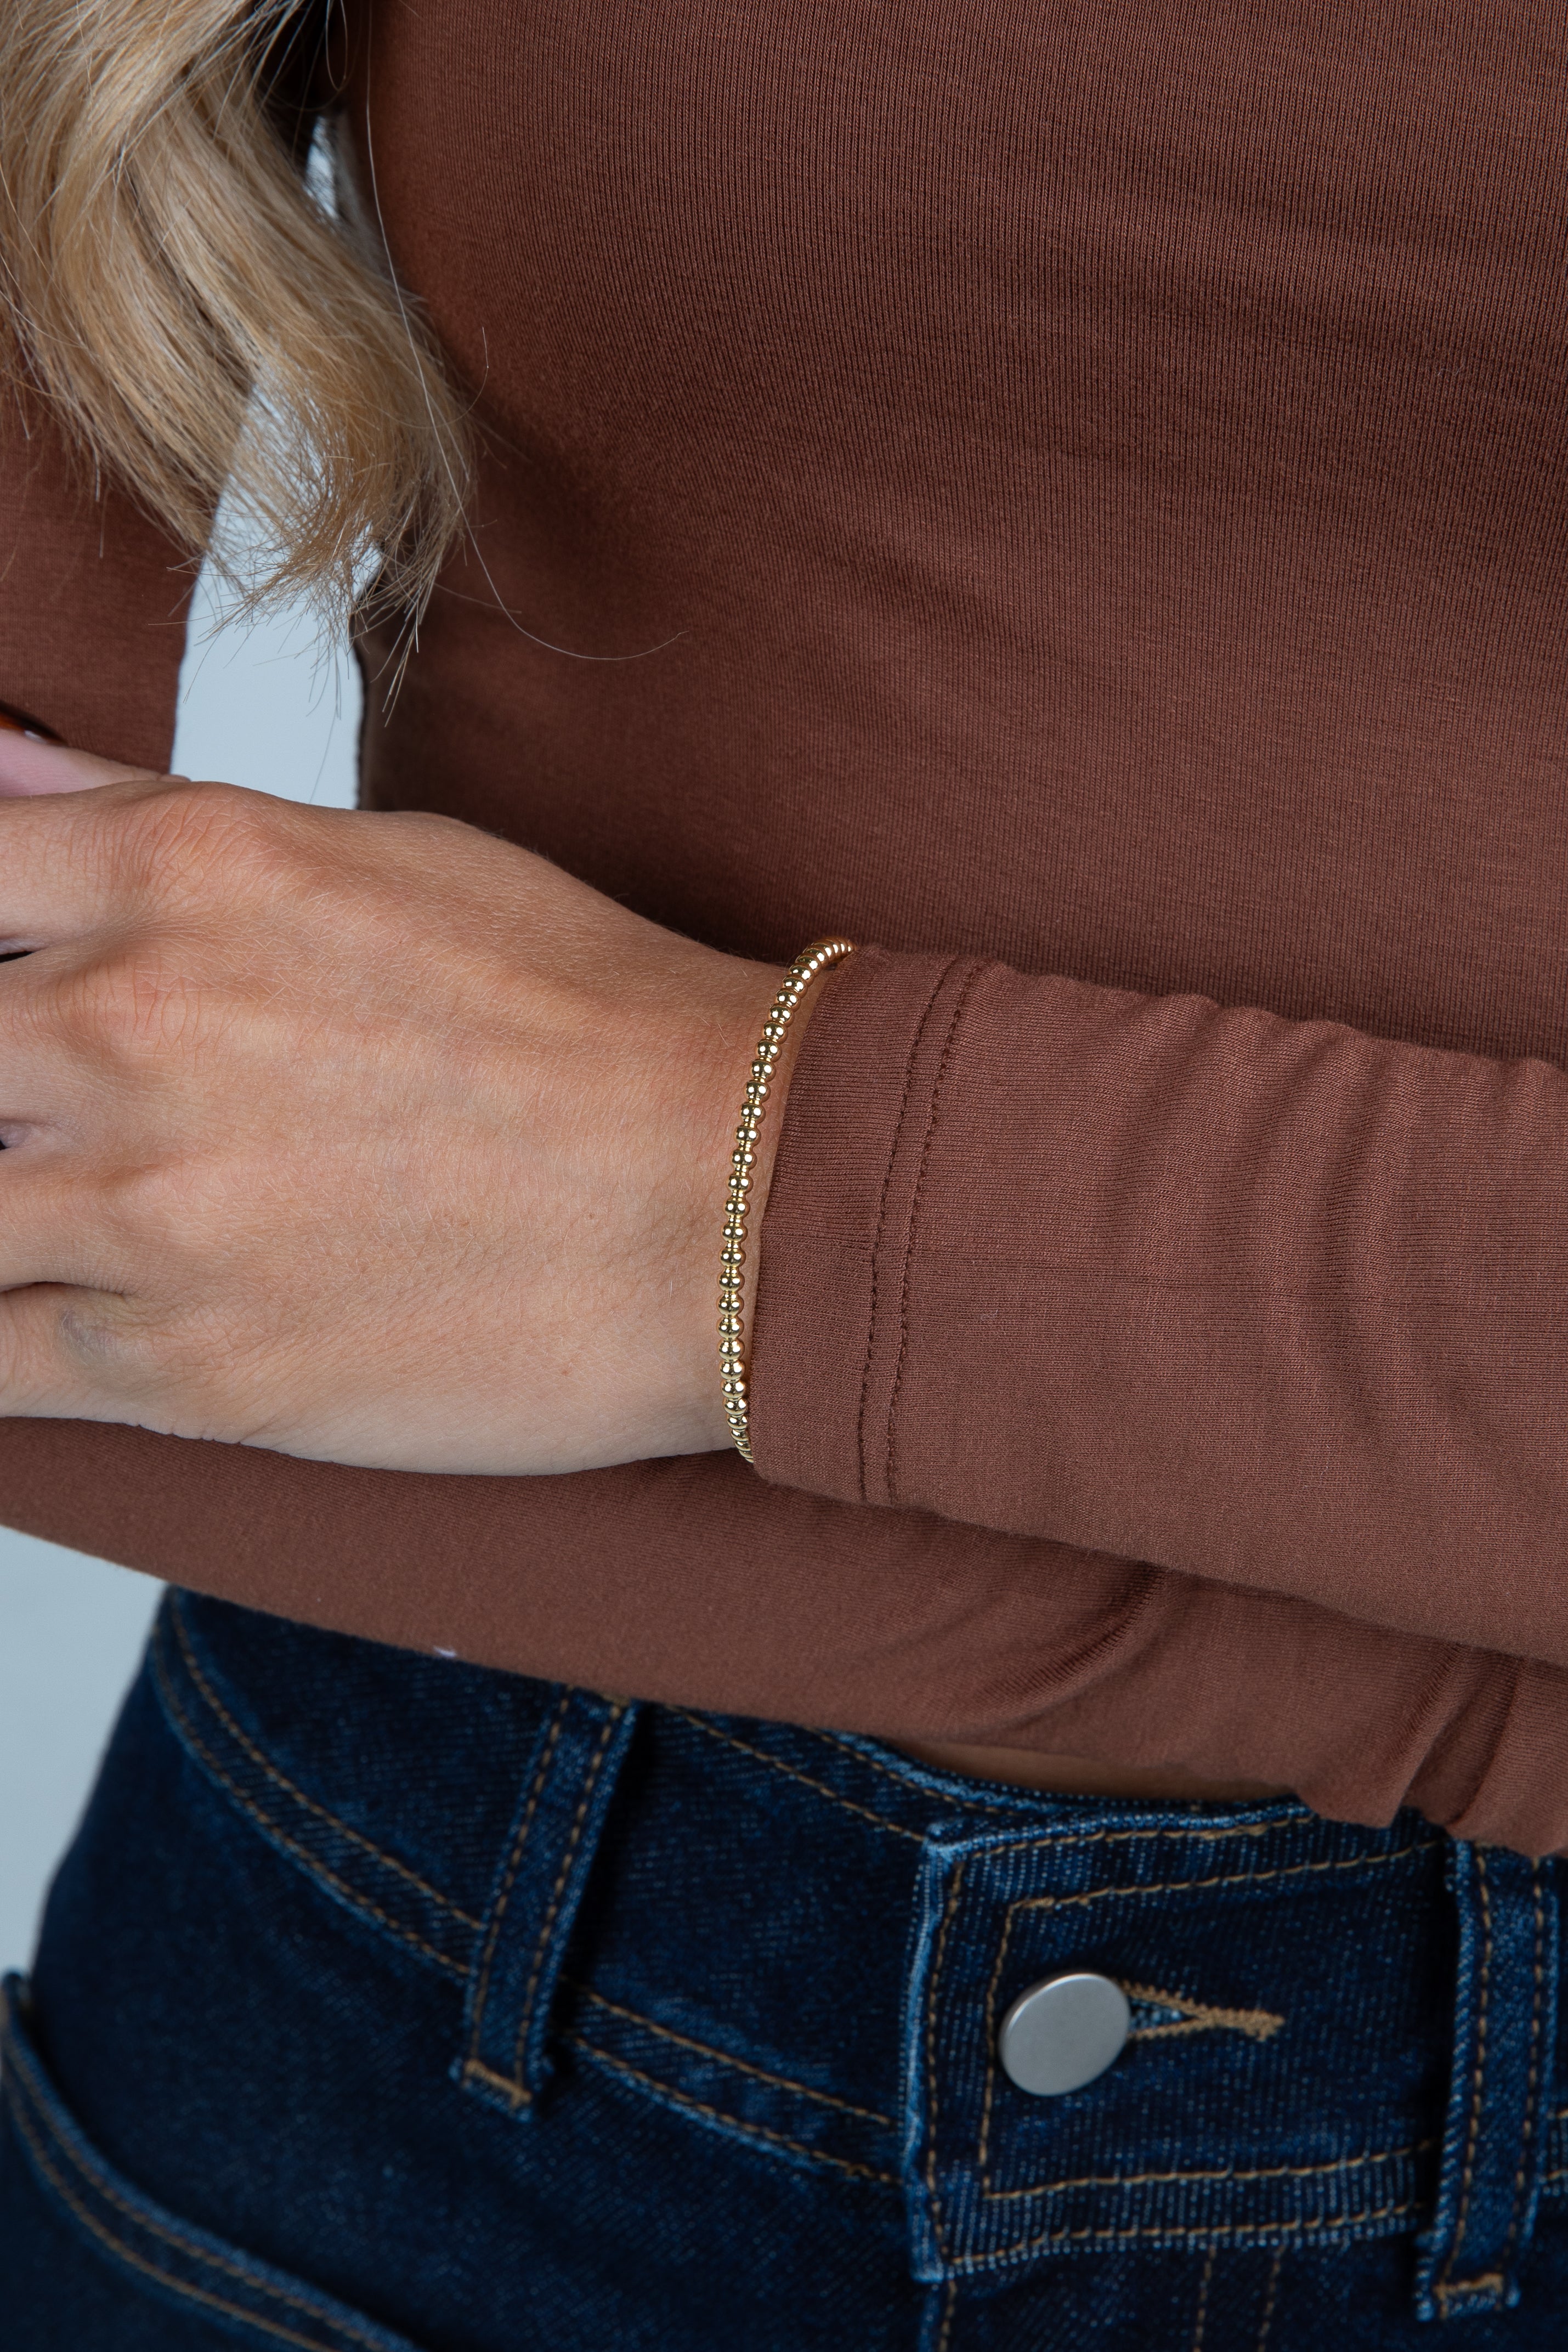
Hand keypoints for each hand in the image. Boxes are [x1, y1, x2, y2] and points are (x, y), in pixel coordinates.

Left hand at [0, 731, 799, 1472]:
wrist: (733, 1202)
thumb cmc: (590, 1022)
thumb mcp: (387, 855)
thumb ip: (160, 822)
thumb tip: (7, 782)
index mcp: (184, 873)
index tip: (16, 978)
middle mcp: (133, 1029)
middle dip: (1, 1089)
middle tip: (51, 1120)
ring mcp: (147, 1212)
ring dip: (0, 1211)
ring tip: (65, 1215)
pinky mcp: (184, 1371)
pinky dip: (1, 1341)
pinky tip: (43, 1318)